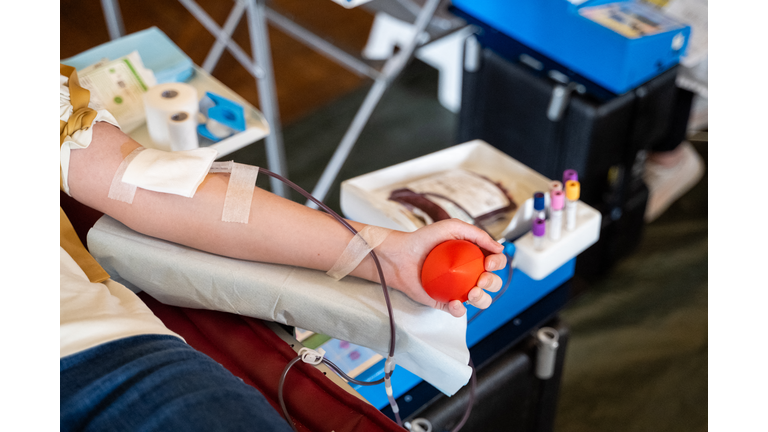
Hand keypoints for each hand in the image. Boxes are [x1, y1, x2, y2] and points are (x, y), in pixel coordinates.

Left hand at [373, 219, 506, 317]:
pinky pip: (458, 310)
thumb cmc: (424, 239)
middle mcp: (468, 273)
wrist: (400, 255)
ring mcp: (458, 288)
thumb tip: (500, 248)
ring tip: (471, 293)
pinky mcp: (444, 301)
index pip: (495, 262)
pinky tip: (454, 302)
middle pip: (493, 283)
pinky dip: (460, 309)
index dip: (498, 264)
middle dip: (493, 283)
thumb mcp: (452, 227)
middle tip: (481, 279)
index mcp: (473, 256)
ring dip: (482, 299)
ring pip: (481, 300)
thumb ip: (477, 234)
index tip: (489, 263)